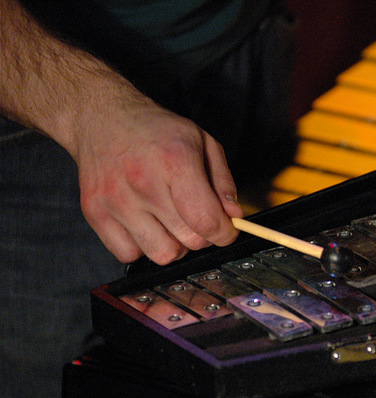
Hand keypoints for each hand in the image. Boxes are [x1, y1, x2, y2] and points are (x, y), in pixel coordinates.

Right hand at [73, 93, 243, 264]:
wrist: (102, 119)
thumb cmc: (157, 132)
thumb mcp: (202, 142)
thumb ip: (223, 182)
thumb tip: (233, 216)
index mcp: (175, 161)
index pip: (206, 220)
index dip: (225, 233)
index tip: (226, 230)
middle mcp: (143, 182)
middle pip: (189, 240)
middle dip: (202, 235)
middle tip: (196, 217)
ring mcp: (116, 200)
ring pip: (162, 254)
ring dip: (174, 244)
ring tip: (170, 221)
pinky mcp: (94, 213)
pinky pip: (129, 254)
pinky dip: (142, 246)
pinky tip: (145, 224)